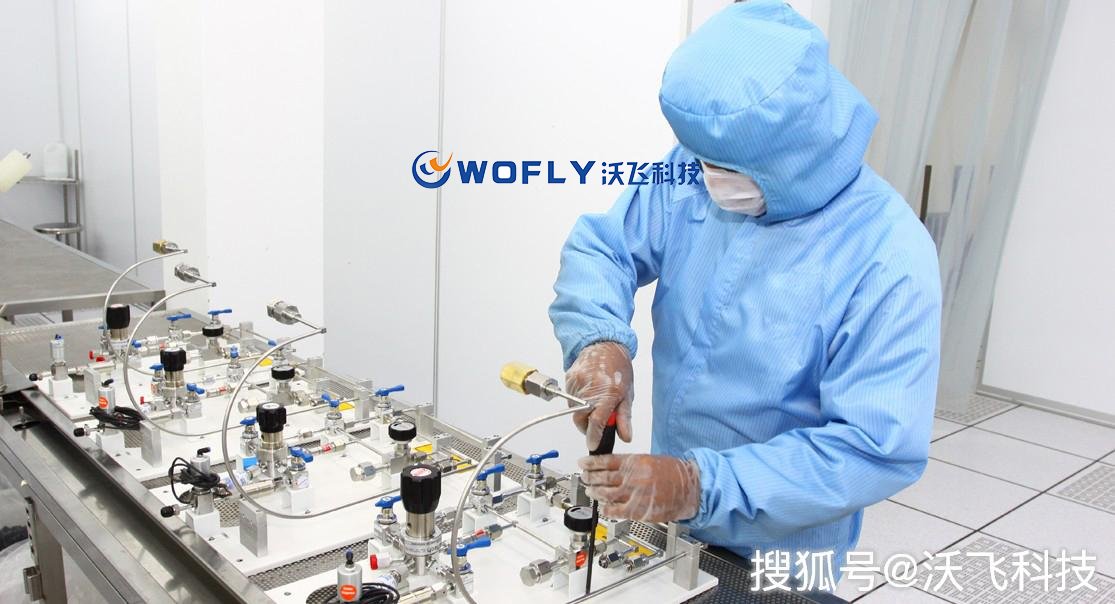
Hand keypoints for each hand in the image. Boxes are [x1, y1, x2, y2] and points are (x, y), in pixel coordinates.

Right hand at [565, 341, 632, 448]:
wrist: (605, 346)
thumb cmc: (619, 369)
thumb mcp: (627, 395)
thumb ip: (624, 418)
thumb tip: (625, 437)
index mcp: (608, 394)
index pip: (596, 422)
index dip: (594, 436)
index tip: (593, 444)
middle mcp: (591, 389)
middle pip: (580, 419)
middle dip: (586, 426)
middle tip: (595, 424)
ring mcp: (577, 383)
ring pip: (573, 409)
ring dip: (582, 412)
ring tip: (593, 402)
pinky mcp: (569, 379)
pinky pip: (569, 398)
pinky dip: (577, 401)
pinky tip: (587, 392)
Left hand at [578, 454, 700, 521]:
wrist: (691, 488)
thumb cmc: (674, 474)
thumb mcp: (651, 460)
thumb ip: (631, 464)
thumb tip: (611, 467)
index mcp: (636, 461)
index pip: (606, 461)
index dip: (591, 463)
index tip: (583, 463)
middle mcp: (633, 477)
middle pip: (603, 477)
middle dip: (590, 477)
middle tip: (584, 477)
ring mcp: (635, 494)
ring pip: (606, 493)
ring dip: (595, 492)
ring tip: (590, 491)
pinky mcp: (638, 510)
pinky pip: (616, 511)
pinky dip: (607, 509)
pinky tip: (603, 508)